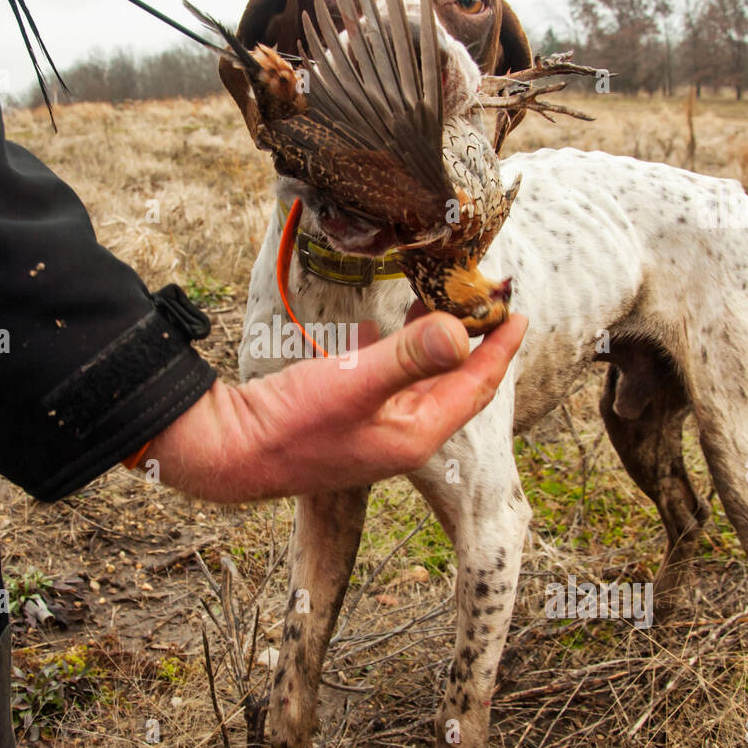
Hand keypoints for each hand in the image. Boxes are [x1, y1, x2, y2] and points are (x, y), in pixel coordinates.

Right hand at [144, 311, 526, 500]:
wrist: (231, 451)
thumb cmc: (290, 426)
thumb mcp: (353, 384)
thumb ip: (409, 356)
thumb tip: (460, 330)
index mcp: (416, 435)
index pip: (477, 386)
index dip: (500, 348)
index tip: (517, 310)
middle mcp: (404, 436)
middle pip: (457, 383)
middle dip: (476, 341)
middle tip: (485, 296)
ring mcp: (378, 429)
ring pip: (426, 379)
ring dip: (441, 341)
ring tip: (449, 300)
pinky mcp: (353, 417)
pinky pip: (396, 379)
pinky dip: (407, 348)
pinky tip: (399, 324)